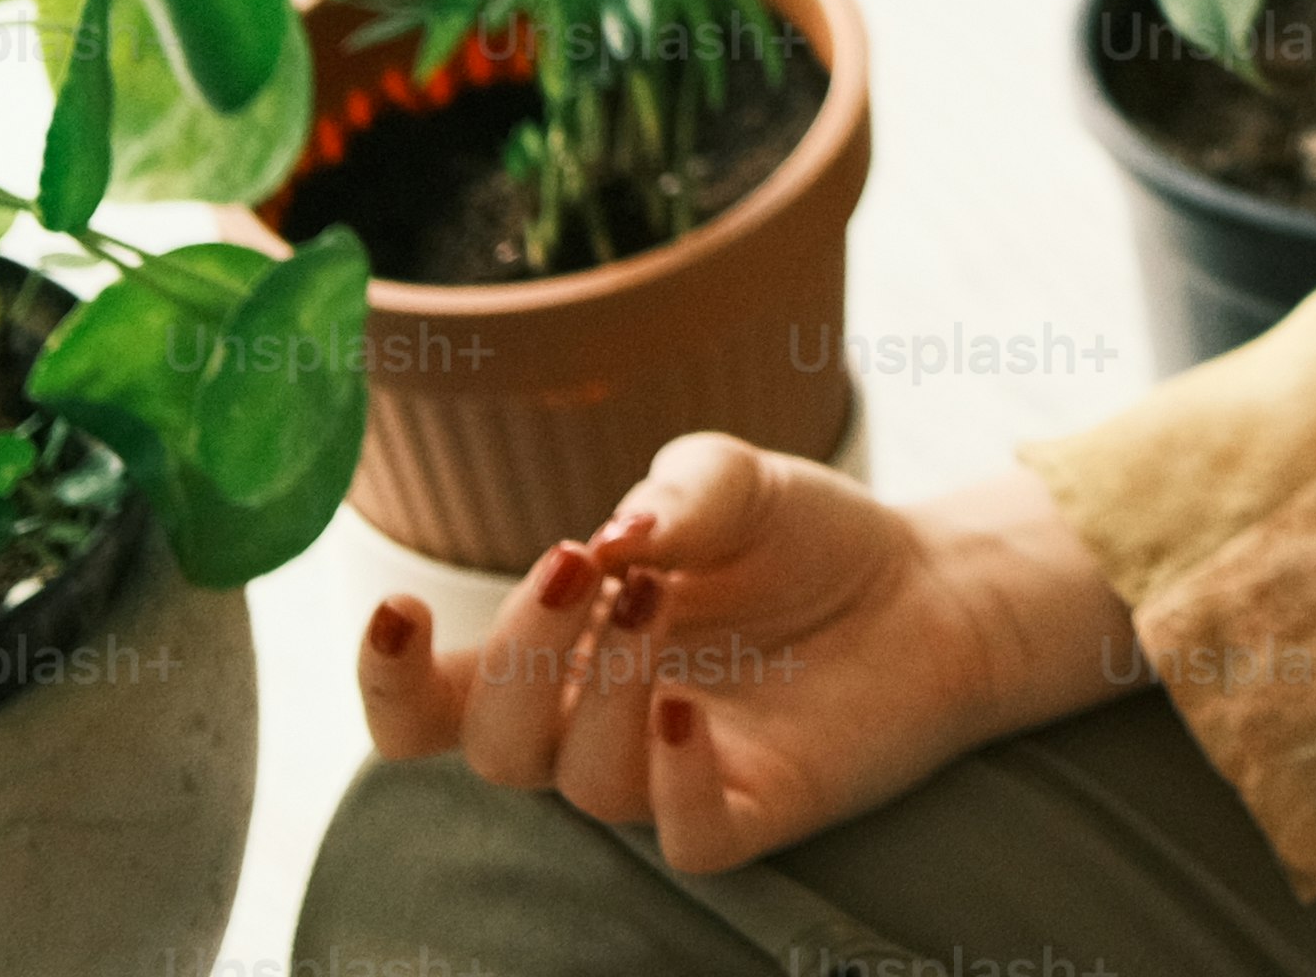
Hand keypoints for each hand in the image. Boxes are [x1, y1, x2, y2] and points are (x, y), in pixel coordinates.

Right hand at [355, 434, 1140, 873]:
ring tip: (658, 596)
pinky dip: (675, 780)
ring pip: (583, 783)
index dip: (387, 682)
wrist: (929, 582)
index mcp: (558, 656)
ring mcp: (670, 774)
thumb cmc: (803, 539)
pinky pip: (687, 836)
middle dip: (521, 651)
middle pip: (494, 744)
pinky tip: (688, 710)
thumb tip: (614, 542)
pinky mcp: (753, 807)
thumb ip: (672, 494)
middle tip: (584, 566)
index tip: (396, 609)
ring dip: (604, 688)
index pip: (430, 709)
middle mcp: (596, 727)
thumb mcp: (735, 479)